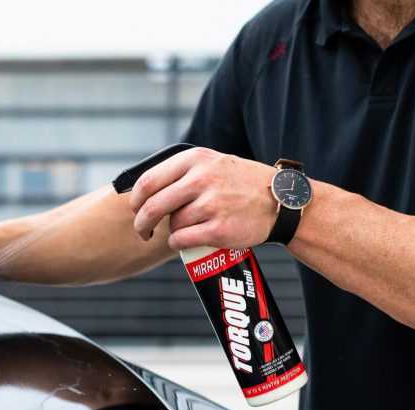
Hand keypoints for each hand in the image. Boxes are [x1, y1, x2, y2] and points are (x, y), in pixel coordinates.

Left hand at [127, 147, 278, 250]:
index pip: (149, 180)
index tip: (135, 209)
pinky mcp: (219, 229)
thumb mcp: (212, 164)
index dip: (136, 200)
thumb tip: (142, 190)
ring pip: (171, 224)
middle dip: (141, 223)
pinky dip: (178, 243)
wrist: (279, 201)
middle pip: (153, 206)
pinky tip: (184, 241)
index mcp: (195, 160)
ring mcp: (211, 205)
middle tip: (143, 231)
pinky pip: (182, 240)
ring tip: (185, 229)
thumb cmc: (240, 184)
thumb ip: (181, 172)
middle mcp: (202, 179)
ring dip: (171, 231)